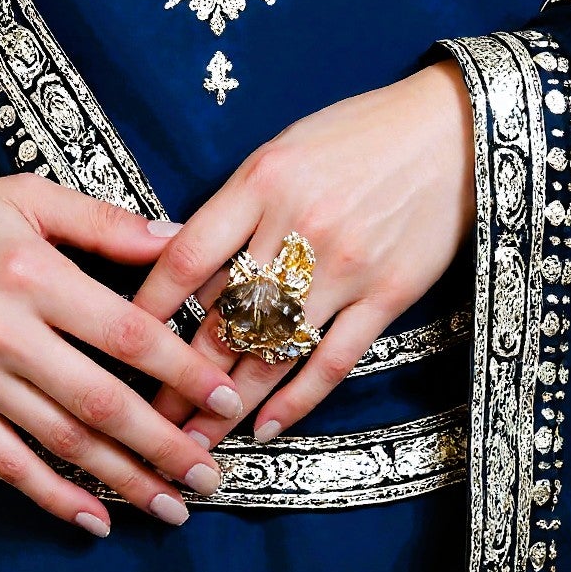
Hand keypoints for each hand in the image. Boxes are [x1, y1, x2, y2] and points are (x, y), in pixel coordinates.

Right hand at [0, 157, 245, 534]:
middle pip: (101, 403)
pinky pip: (9, 464)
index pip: (126, 333)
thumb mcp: (27, 196)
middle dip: (164, 446)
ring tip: (173, 506)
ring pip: (61, 443)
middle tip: (212, 475)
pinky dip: (54, 498)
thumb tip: (175, 238)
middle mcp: (4, 332)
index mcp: (34, 275)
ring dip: (123, 481)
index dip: (181, 371)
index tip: (224, 399)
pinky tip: (97, 520)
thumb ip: (101, 222)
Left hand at [133, 59, 475, 448]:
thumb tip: (182, 261)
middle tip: (147, 419)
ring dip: (228, 403)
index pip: (185, 259)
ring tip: (195, 442)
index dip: (145, 310)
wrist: (452, 129)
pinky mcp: (389, 293)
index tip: (118, 343)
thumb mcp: (283, 149)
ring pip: (272, 350)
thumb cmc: (358, 133)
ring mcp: (345, 265)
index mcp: (261, 182)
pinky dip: (297, 400)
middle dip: (177, 377)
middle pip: (222, 318)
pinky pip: (334, 360)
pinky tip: (265, 428)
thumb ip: (236, 205)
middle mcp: (298, 226)